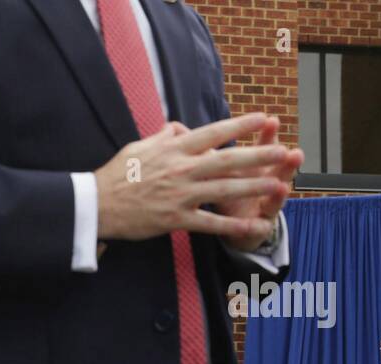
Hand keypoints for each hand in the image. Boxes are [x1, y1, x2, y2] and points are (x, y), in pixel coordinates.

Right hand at [95, 113, 292, 245]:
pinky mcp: (175, 219)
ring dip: (254, 188)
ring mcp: (180, 195)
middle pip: (227, 160)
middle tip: (283, 152)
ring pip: (224, 189)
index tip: (263, 118)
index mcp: (173, 149)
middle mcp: (181, 169)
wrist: (97, 206)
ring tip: (278, 185)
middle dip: (258, 156)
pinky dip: (232, 226)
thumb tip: (180, 129)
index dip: (240, 126)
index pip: (213, 133)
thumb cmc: (115, 175)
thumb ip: (164, 137)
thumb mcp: (139, 147)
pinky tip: (252, 227)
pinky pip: (209, 223)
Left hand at [213, 115, 304, 251]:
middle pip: (274, 171)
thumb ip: (205, 151)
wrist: (223, 225)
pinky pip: (258, 228)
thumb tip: (183, 128)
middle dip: (283, 162)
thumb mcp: (214, 170)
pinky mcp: (255, 227)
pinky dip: (260, 227)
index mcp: (251, 167)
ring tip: (284, 188)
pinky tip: (265, 227)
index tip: (271, 120)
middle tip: (291, 153)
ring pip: (273, 198)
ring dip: (279, 194)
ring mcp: (262, 205)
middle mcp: (262, 183)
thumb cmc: (221, 189)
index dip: (266, 135)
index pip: (261, 147)